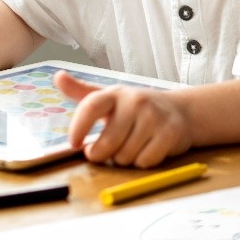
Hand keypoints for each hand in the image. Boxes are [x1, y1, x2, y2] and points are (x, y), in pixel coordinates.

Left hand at [55, 71, 191, 167]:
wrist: (182, 110)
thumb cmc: (138, 108)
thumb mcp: (111, 98)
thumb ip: (82, 92)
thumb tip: (58, 77)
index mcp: (116, 94)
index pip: (91, 106)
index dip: (78, 127)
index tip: (75, 144)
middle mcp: (136, 101)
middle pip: (107, 143)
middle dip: (101, 154)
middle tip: (106, 151)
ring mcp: (155, 116)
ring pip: (125, 156)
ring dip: (124, 159)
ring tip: (132, 146)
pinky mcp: (171, 132)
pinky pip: (145, 161)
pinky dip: (143, 162)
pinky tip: (148, 150)